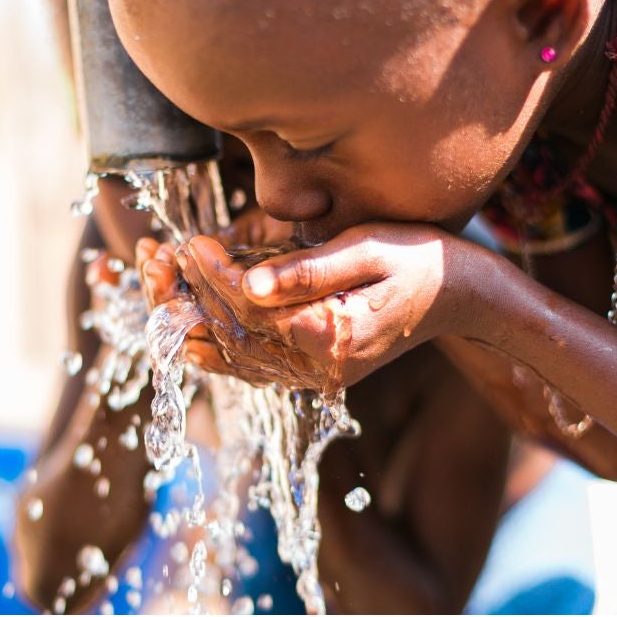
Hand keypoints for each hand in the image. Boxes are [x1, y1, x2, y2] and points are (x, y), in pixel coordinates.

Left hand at [176, 222, 485, 389]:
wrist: (461, 295)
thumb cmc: (419, 258)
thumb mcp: (367, 248)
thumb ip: (307, 271)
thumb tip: (248, 285)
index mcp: (331, 335)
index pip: (250, 308)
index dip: (212, 274)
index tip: (190, 240)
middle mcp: (320, 368)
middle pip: (232, 336)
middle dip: (187, 296)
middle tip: (155, 257)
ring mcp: (317, 377)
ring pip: (235, 358)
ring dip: (191, 322)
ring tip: (158, 283)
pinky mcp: (316, 373)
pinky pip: (253, 368)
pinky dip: (216, 346)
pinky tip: (189, 325)